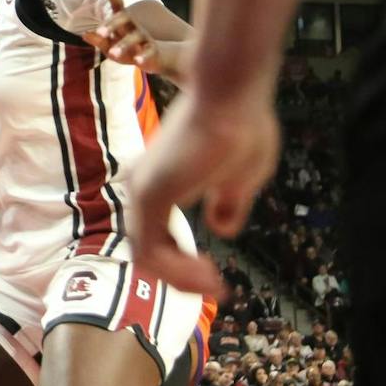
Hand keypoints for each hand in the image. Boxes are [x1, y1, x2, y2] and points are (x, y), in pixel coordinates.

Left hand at [85, 0, 190, 82]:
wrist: (160, 57)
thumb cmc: (131, 51)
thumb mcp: (112, 47)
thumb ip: (100, 41)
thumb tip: (85, 34)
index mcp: (124, 23)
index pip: (118, 7)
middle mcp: (134, 26)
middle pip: (124, 20)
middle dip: (111, 25)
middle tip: (99, 32)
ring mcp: (145, 37)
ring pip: (134, 37)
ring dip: (123, 45)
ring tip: (112, 54)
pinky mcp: (154, 50)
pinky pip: (149, 52)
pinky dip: (143, 56)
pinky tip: (137, 61)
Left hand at [129, 85, 281, 296]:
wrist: (235, 96)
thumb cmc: (241, 127)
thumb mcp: (240, 178)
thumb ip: (227, 203)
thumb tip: (221, 228)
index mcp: (160, 183)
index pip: (156, 238)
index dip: (182, 267)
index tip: (217, 281)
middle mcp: (144, 186)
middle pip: (147, 251)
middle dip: (181, 278)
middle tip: (217, 289)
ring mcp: (143, 190)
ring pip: (146, 257)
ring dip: (181, 279)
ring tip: (214, 284)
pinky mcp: (151, 193)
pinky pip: (151, 251)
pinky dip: (177, 271)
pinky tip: (209, 273)